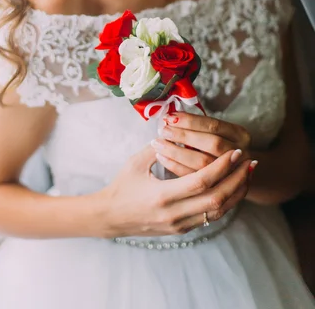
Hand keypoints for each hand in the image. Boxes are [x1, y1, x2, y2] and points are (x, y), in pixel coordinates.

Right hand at [100, 144, 254, 238]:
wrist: (110, 217)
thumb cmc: (122, 187)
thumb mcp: (136, 163)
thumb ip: (158, 147)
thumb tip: (177, 131)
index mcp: (163, 196)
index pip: (202, 181)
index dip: (222, 166)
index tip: (234, 152)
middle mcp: (174, 214)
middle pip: (216, 198)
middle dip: (237, 179)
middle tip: (249, 162)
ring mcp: (180, 225)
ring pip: (218, 211)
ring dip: (236, 192)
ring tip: (247, 174)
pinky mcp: (182, 229)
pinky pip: (210, 216)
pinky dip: (225, 202)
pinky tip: (233, 188)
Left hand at [151, 112, 251, 176]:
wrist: (245, 176)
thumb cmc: (224, 149)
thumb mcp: (222, 134)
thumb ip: (202, 128)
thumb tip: (171, 118)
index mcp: (239, 134)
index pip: (213, 125)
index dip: (190, 121)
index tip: (170, 117)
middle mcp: (240, 152)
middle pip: (211, 143)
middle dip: (184, 136)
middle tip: (163, 130)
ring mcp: (232, 172)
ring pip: (203, 163)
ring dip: (177, 152)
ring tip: (158, 144)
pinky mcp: (218, 187)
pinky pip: (195, 177)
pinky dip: (176, 167)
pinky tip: (162, 158)